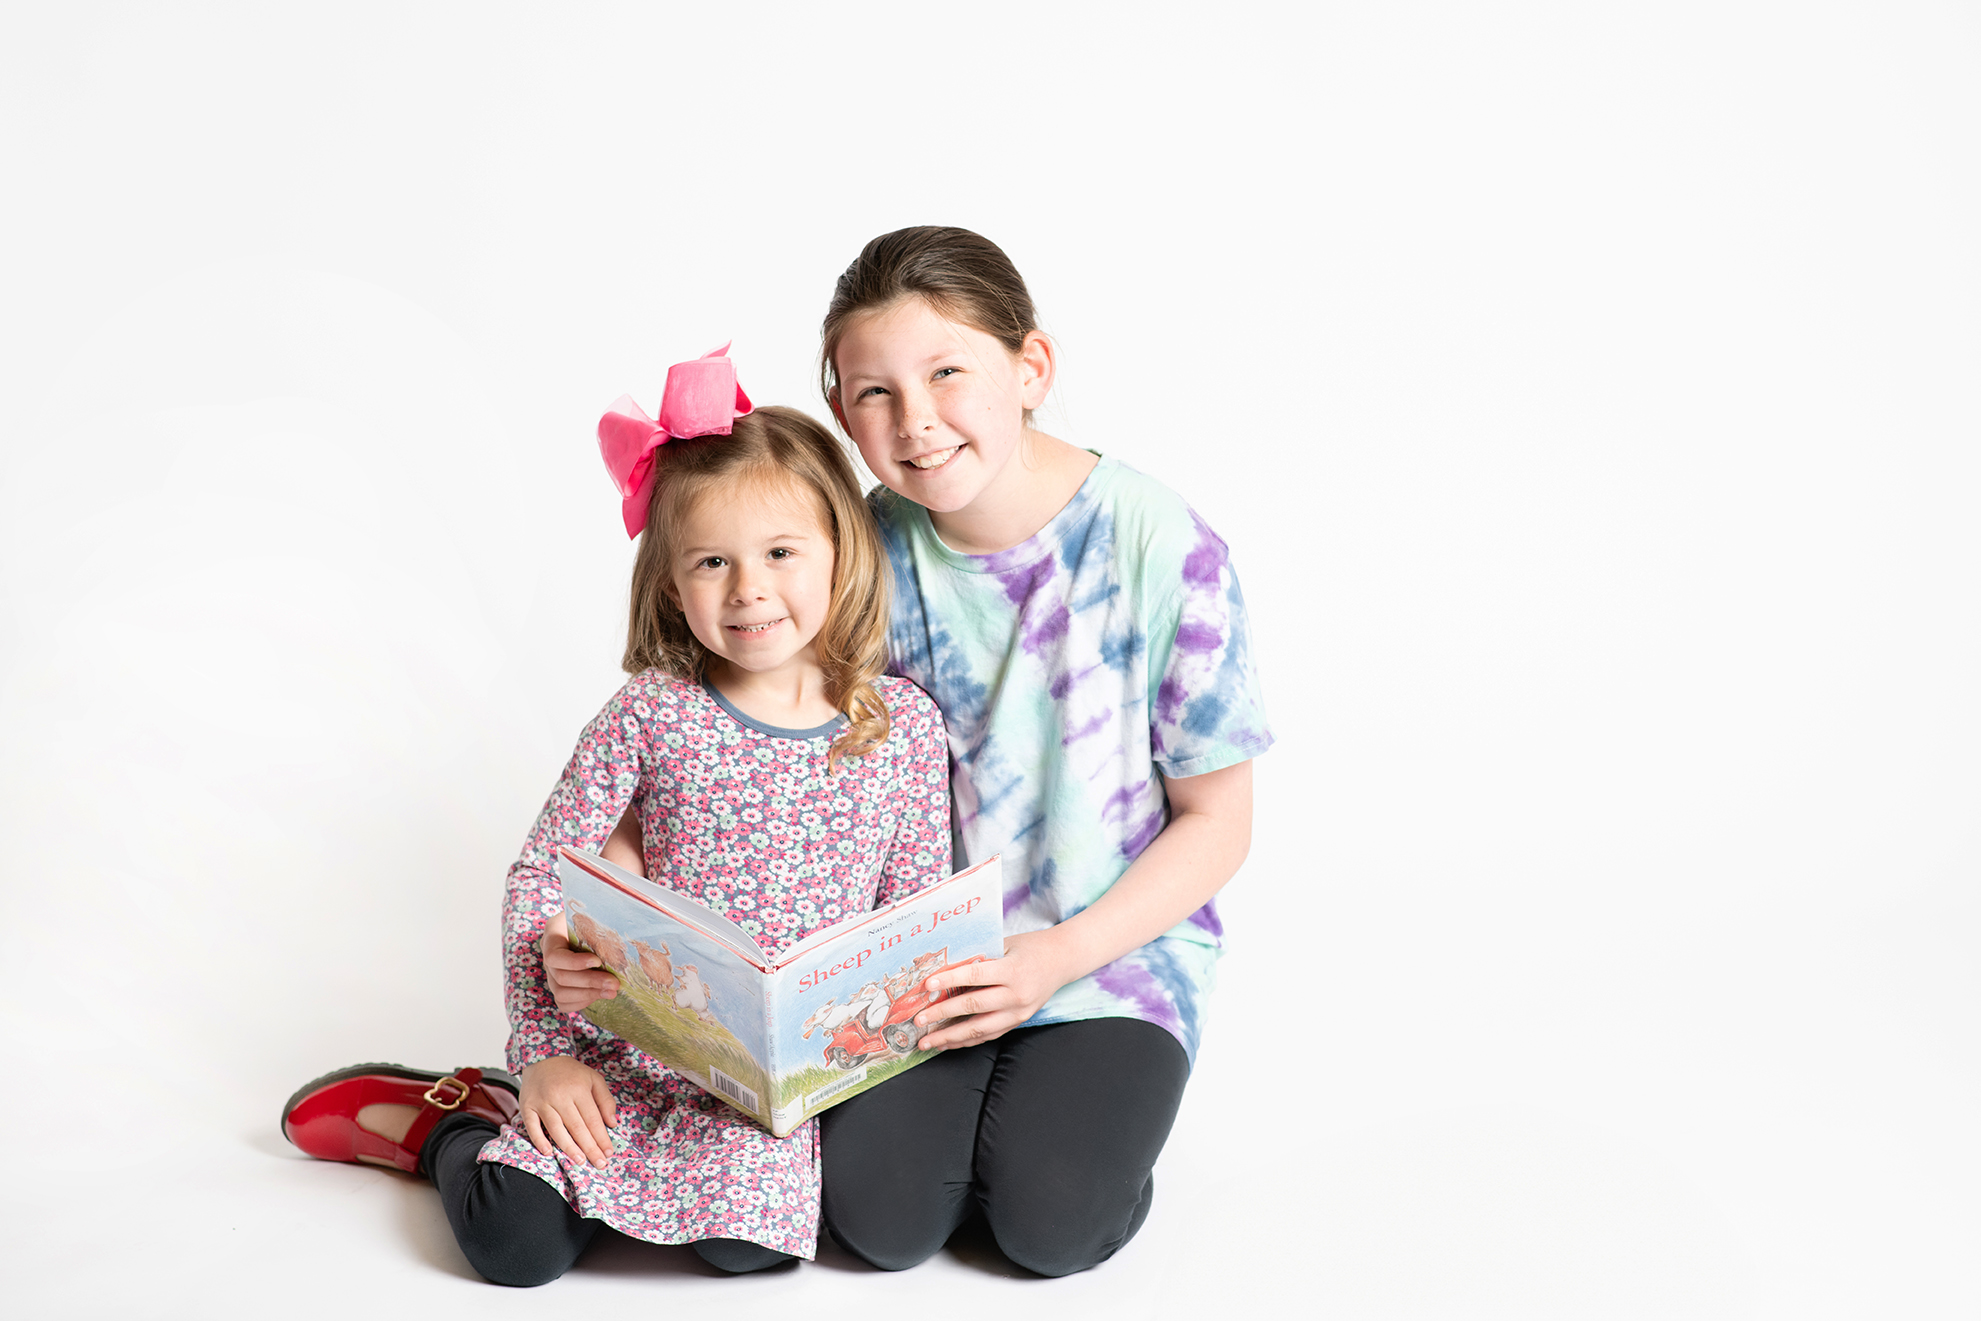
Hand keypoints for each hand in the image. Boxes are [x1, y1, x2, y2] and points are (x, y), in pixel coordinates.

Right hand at [519, 1056, 618, 1166]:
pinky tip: (549, 1152)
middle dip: (590, 1148)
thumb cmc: (572, 1073)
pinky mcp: (527, 1106)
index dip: (601, 1138)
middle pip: (577, 1127)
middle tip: (599, 1164)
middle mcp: (560, 1096)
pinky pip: (532, 1127)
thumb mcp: (594, 1079)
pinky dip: (540, 1140)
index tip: (608, 1153)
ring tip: (580, 1161)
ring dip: (569, 1148)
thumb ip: (605, 1101)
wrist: (543, 1059)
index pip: (593, 1119)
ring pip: (557, 1130)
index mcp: (579, 1089)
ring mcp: (542, 1102)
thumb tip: (612, 1124)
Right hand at [542, 913, 619, 1011]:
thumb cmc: (596, 916)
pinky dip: (583, 1003)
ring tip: (612, 991)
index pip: (554, 956)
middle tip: (615, 983)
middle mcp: (549, 955)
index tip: (598, 961)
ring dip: (589, 994)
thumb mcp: (595, 913)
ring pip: (561, 993)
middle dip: (590, 981)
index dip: (574, 963)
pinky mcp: (560, 987)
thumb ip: (600, 921)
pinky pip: (564, 1003)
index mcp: (553, 934)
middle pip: (560, 977)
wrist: (593, 926)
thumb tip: (620, 925)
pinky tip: (601, 995)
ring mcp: (552, 974)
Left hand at [913, 930, 1075, 1050]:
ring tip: (927, 1041)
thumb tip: (943, 967)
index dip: (950, 980)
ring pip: (979, 1029)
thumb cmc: (1030, 947)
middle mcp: (1017, 995)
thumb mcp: (1005, 944)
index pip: (975, 977)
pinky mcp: (1018, 1022)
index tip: (927, 986)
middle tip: (919, 1019)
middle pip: (973, 1006)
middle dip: (943, 1014)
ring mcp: (1018, 1013)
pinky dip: (966, 1040)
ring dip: (950, 1037)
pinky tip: (947, 1042)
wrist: (1062, 961)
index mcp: (1013, 970)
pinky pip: (989, 1035)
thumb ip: (979, 956)